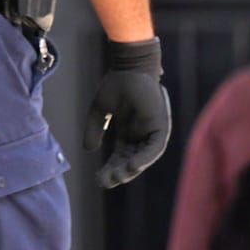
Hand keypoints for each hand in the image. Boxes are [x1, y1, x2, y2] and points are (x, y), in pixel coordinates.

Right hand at [86, 38, 170, 187]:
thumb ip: (94, 129)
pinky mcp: (161, 126)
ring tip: (117, 178)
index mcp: (129, 132)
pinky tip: (132, 165)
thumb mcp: (100, 111)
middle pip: (131, 161)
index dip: (110, 168)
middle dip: (119, 173)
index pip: (120, 157)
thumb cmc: (115, 84)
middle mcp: (141, 135)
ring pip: (144, 157)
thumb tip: (89, 150)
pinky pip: (155, 147)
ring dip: (131, 169)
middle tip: (105, 183)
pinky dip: (145, 157)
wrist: (129, 67)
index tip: (98, 179)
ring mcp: (152, 131)